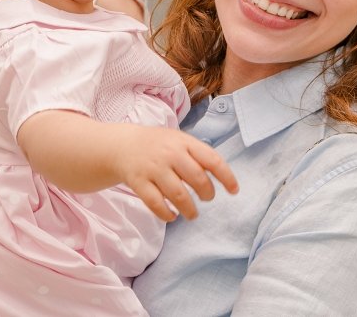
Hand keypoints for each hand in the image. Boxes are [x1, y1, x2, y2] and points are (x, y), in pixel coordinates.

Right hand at [111, 125, 237, 221]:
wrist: (123, 145)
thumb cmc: (159, 146)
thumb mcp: (180, 141)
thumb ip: (199, 155)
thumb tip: (224, 178)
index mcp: (183, 142)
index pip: (212, 160)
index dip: (227, 177)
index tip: (234, 191)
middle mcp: (169, 154)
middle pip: (197, 178)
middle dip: (207, 194)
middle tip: (207, 198)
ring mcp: (153, 168)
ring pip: (178, 195)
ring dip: (190, 210)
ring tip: (192, 214)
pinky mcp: (139, 182)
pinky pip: (156, 204)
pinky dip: (167, 215)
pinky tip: (172, 216)